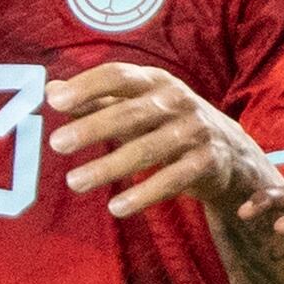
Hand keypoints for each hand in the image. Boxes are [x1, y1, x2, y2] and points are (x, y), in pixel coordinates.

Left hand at [47, 61, 275, 223]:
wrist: (232, 152)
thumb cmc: (169, 123)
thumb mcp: (137, 106)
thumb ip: (96, 101)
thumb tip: (51, 92)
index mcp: (155, 81)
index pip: (118, 75)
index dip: (88, 86)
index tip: (55, 102)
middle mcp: (177, 101)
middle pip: (131, 113)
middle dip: (92, 128)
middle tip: (56, 144)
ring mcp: (195, 131)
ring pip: (148, 149)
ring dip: (109, 167)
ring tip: (75, 181)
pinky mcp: (206, 163)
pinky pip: (172, 180)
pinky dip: (145, 194)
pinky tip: (116, 207)